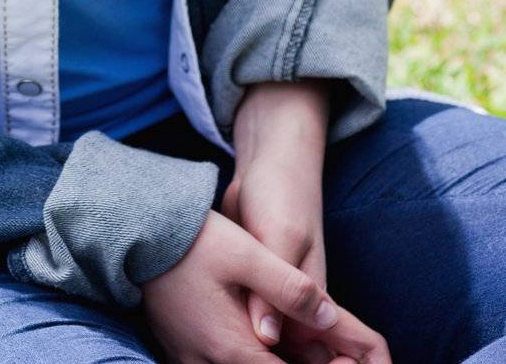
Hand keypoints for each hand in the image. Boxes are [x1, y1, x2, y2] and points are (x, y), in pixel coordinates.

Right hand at [140, 207, 390, 363]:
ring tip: (285, 343)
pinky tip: (253, 339)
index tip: (339, 360)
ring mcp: (188, 358)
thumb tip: (331, 318)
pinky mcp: (176, 347)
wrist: (136, 231)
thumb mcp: (248, 255)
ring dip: (264, 359)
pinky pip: (212, 363)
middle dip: (289, 362)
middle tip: (318, 349)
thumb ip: (291, 289)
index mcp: (233, 349)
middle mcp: (208, 363)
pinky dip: (239, 356)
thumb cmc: (194, 240)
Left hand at [221, 81, 388, 363]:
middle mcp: (293, 307)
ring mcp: (268, 295)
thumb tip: (265, 337)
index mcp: (311, 304)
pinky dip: (225, 323)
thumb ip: (276, 288)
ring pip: (254, 338)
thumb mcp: (281, 237)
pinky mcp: (246, 284)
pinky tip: (193, 331)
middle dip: (258, 356)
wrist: (267, 161)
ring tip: (195, 349)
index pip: (306, 356)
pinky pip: (237, 315)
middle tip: (209, 357)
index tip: (254, 362)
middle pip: (281, 353)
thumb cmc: (283, 195)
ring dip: (237, 343)